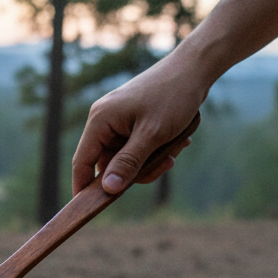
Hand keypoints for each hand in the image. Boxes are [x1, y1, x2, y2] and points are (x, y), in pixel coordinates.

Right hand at [72, 52, 206, 195]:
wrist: (195, 69)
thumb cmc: (173, 96)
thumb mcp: (152, 135)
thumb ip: (128, 163)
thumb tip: (108, 189)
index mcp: (101, 120)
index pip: (83, 161)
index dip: (84, 188)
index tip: (90, 209)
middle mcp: (105, 120)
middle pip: (108, 165)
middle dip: (136, 172)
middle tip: (164, 165)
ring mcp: (119, 121)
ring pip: (126, 160)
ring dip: (150, 162)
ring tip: (174, 149)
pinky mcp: (133, 122)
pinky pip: (137, 149)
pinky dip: (155, 152)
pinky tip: (175, 142)